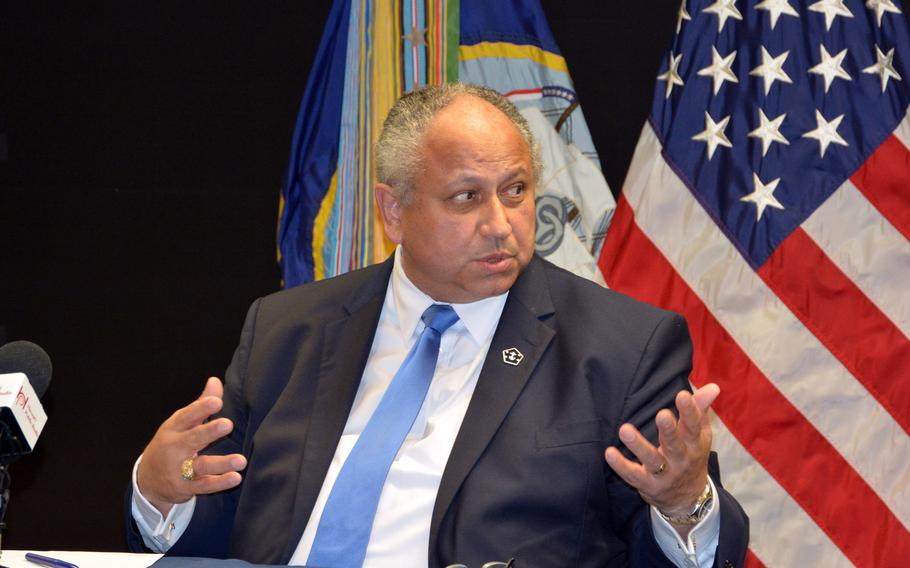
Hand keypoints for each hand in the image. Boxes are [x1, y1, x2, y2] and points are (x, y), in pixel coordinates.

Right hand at [137, 377, 246, 515]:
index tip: (216, 401)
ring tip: (241, 460)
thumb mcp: (181, 424)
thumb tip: (215, 380)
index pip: (187, 416)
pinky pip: (203, 486)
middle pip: (192, 439)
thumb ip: (201, 405)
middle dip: (209, 432)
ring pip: (201, 465)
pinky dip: (219, 483)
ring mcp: (178, 470)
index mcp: (173, 429)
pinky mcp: (184, 488)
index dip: (201, 408)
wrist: (147, 480)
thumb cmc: (172, 443)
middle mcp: (174, 448)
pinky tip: (235, 477)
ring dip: (221, 463)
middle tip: (228, 424)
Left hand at [604, 383, 718, 526]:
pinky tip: (609, 453)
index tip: (683, 395)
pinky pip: (633, 476)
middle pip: (675, 444)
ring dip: (638, 445)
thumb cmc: (691, 455)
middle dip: (669, 430)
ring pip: (652, 460)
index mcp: (694, 444)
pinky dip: (621, 466)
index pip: (693, 426)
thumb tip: (713, 386)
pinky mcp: (648, 485)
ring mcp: (665, 474)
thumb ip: (700, 409)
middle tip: (662, 415)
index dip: (690, 411)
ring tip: (624, 430)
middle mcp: (681, 460)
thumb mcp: (699, 435)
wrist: (688, 498)